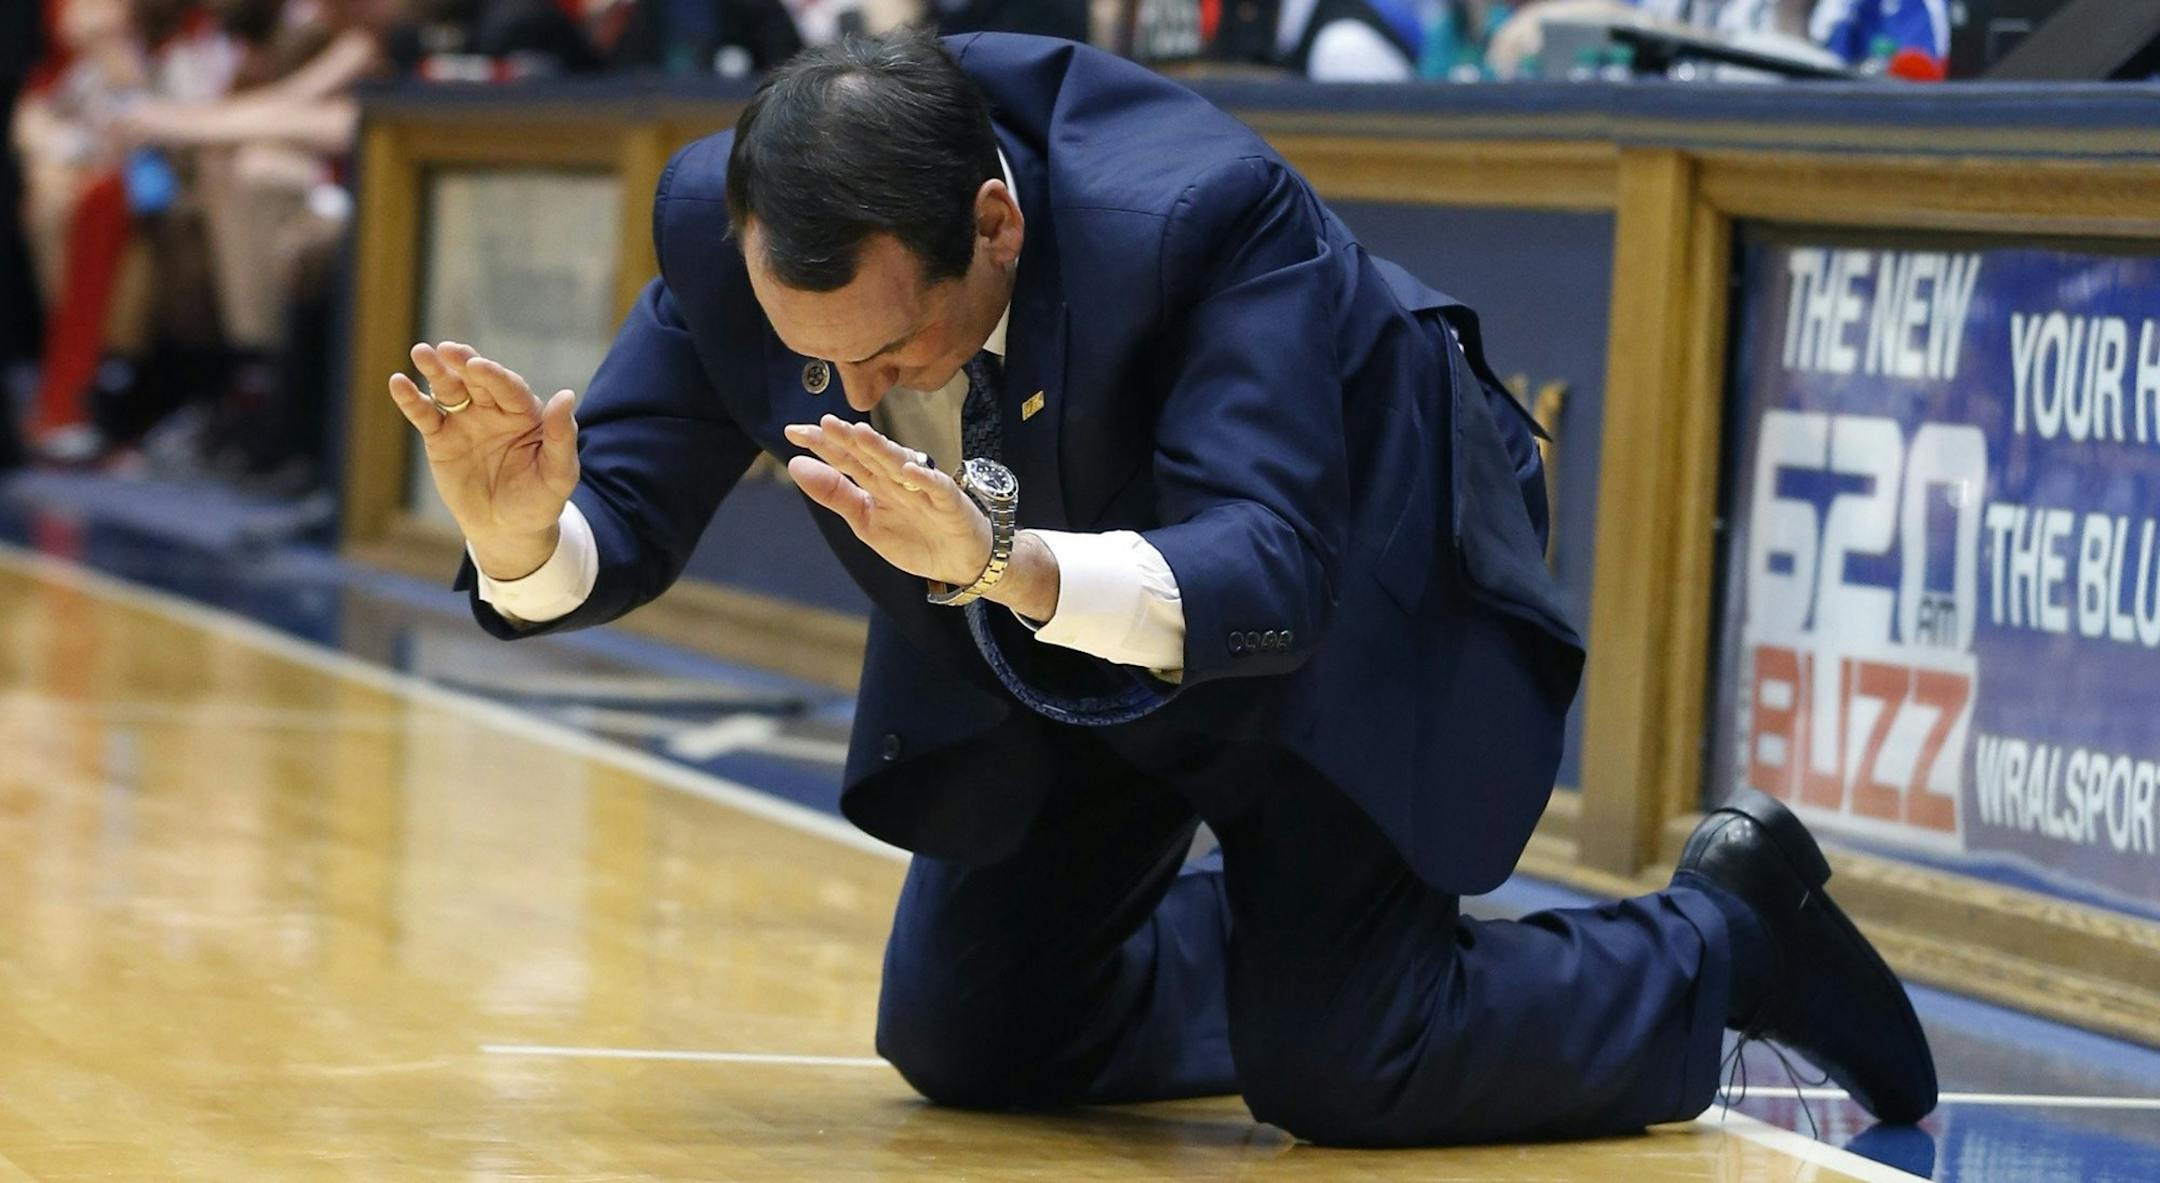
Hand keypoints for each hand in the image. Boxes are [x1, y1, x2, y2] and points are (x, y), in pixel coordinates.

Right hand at [387, 342, 578, 579]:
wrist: (507, 529)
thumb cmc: (539, 500)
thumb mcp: (559, 474)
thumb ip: (562, 436)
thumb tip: (567, 395)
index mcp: (525, 413)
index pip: (509, 388)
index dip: (494, 376)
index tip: (477, 366)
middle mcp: (494, 409)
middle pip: (477, 380)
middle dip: (462, 363)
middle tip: (447, 350)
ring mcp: (465, 420)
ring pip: (449, 390)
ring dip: (434, 370)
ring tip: (421, 352)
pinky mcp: (440, 437)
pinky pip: (425, 415)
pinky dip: (411, 399)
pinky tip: (398, 383)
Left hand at [784, 416, 991, 587]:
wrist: (959, 561)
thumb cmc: (914, 537)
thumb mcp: (865, 521)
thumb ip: (834, 494)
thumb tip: (795, 465)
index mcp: (874, 483)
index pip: (844, 459)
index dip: (821, 445)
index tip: (792, 432)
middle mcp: (896, 479)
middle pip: (869, 456)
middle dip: (847, 439)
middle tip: (824, 423)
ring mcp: (923, 489)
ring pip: (899, 465)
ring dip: (881, 449)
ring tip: (860, 434)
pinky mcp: (949, 502)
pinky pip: (937, 487)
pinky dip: (924, 479)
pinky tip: (908, 470)